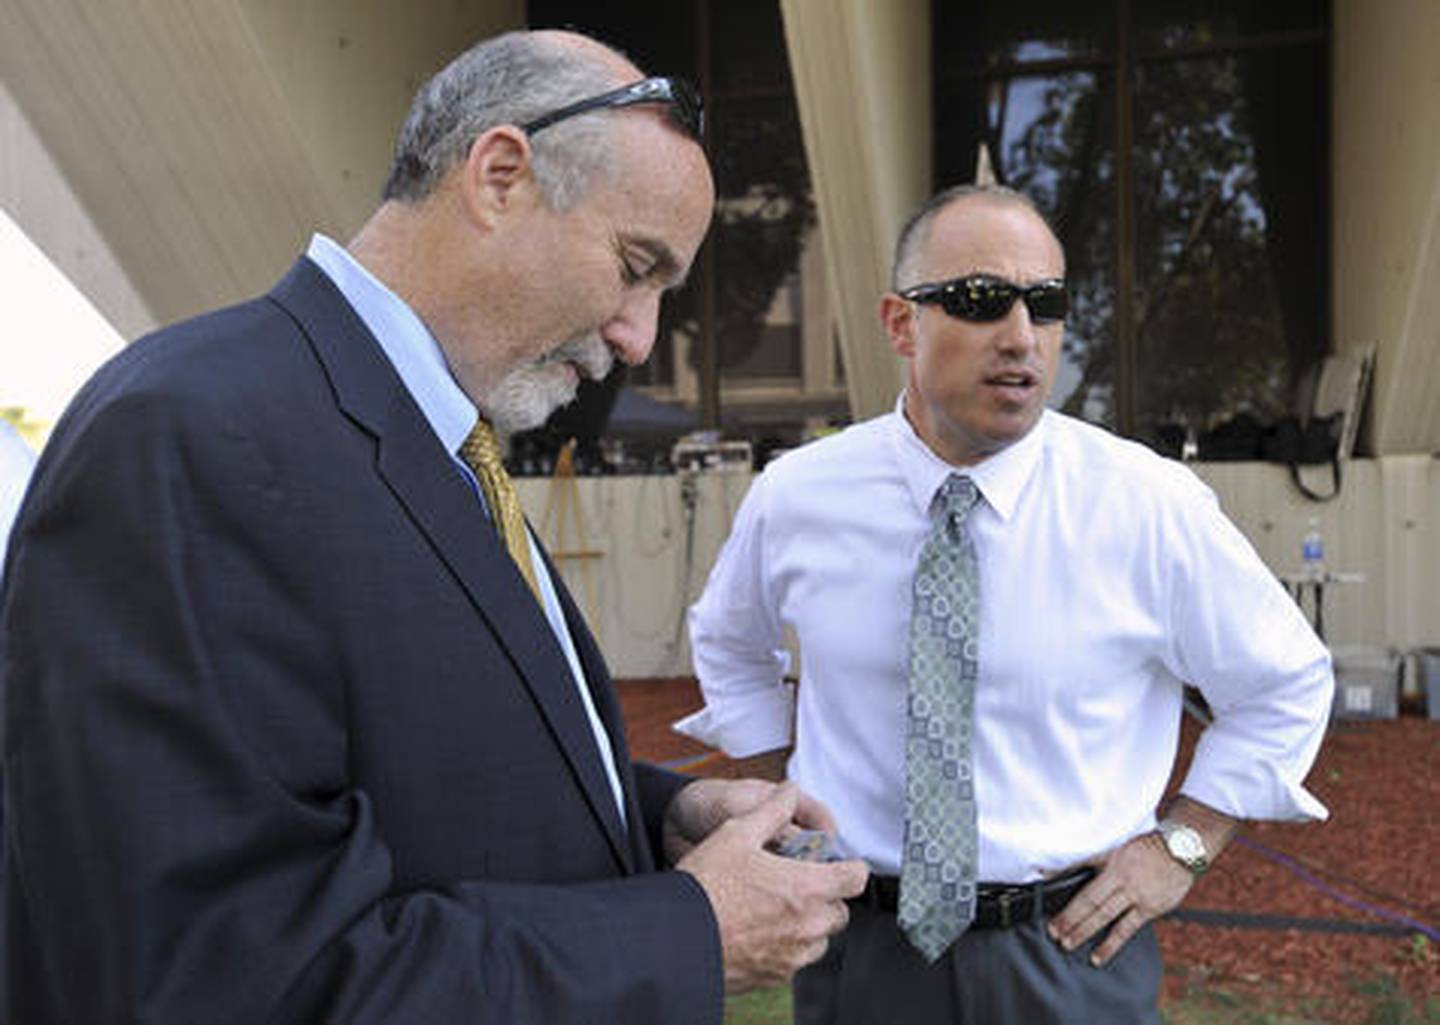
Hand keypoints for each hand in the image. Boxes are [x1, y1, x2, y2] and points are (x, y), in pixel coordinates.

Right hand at [676, 783, 867, 992]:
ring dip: (808, 924)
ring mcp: (793, 956)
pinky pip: (796, 961)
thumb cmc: (706, 887)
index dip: (849, 867)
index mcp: (806, 888)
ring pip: (820, 940)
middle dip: (826, 896)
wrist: (677, 937)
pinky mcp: (775, 977)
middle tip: (798, 883)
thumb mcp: (736, 833)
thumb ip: (772, 811)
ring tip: (776, 908)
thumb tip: (788, 792)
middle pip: (840, 911)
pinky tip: (759, 931)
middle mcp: (807, 926)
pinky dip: (788, 947)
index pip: (855, 878)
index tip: (837, 864)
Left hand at [1046, 833, 1193, 966]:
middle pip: (1092, 903)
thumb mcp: (1114, 849)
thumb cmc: (1142, 848)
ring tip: (1069, 944)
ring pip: (1106, 917)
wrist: (1180, 850)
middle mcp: (1123, 881)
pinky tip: (1098, 956)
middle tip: (1054, 934)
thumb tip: (1052, 869)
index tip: (1050, 909)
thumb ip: (1086, 861)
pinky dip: (1111, 944)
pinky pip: (1127, 929)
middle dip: (1071, 920)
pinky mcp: (1151, 909)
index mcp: (1112, 864)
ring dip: (1086, 932)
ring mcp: (1137, 896)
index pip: (1084, 885)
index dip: (1066, 899)